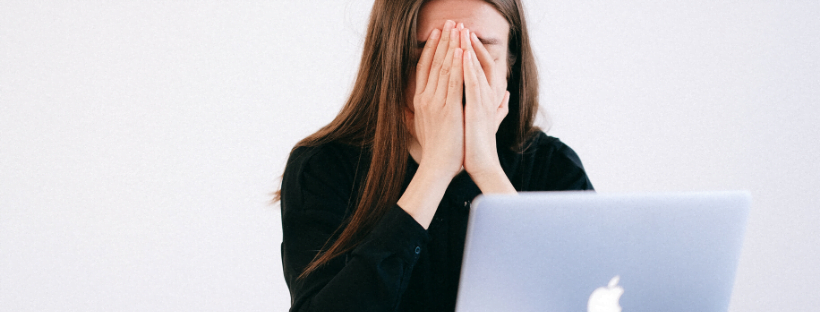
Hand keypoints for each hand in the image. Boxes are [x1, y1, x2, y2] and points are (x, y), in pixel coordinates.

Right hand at [411, 20, 464, 178]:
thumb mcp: (424, 126)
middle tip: (450, 22)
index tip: (438, 33)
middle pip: (433, 62)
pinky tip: (461, 50)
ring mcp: (436, 103)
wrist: (437, 166)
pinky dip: (457, 65)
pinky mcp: (448, 109)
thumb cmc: (435, 149)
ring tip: (457, 28)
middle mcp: (425, 98)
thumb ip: (422, 112)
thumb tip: (415, 106)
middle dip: (443, 40)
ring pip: (443, 68)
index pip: (425, 67)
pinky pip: (453, 82)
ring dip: (451, 46)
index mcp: (421, 100)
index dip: (431, 48)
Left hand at [460, 28, 509, 179]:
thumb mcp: (488, 121)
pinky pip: (472, 85)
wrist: (482, 166)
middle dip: (470, 43)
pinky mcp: (477, 110)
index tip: (463, 36)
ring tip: (461, 31)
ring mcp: (483, 103)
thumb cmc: (479, 146)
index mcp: (487, 98)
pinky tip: (461, 55)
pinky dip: (467, 68)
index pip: (481, 67)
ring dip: (469, 49)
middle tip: (461, 24)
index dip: (473, 50)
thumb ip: (498, 107)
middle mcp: (487, 97)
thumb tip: (506, 95)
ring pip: (476, 69)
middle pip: (479, 62)